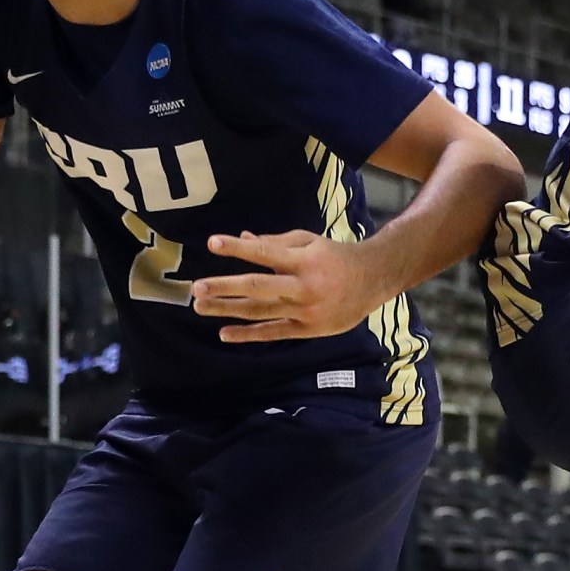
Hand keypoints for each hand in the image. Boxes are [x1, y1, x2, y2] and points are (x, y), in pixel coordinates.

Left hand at [188, 230, 379, 340]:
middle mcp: (303, 286)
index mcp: (303, 260)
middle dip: (225, 287)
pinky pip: (273, 333)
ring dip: (228, 310)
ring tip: (201, 307)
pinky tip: (225, 333)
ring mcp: (305, 311)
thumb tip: (241, 236)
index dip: (238, 248)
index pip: (265, 252)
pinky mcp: (307, 329)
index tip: (213, 243)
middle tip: (197, 288)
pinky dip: (248, 334)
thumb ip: (275, 241)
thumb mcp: (309, 241)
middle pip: (258, 287)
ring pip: (260, 311)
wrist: (372, 281)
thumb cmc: (335, 257)